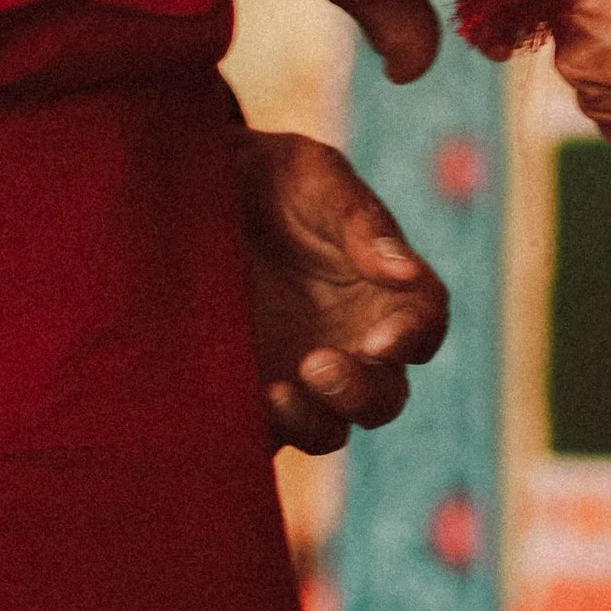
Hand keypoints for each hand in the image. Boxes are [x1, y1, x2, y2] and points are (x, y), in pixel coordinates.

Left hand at [235, 128, 448, 455]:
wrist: (187, 185)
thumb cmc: (267, 174)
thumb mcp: (313, 177)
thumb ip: (360, 222)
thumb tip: (405, 271)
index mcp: (386, 288)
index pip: (423, 323)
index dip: (411, 338)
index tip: (381, 343)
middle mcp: (353, 340)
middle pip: (384, 395)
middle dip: (359, 392)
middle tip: (318, 365)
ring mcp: (300, 374)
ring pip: (330, 429)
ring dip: (313, 421)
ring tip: (274, 393)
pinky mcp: (247, 393)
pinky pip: (264, 435)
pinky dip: (257, 434)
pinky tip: (232, 408)